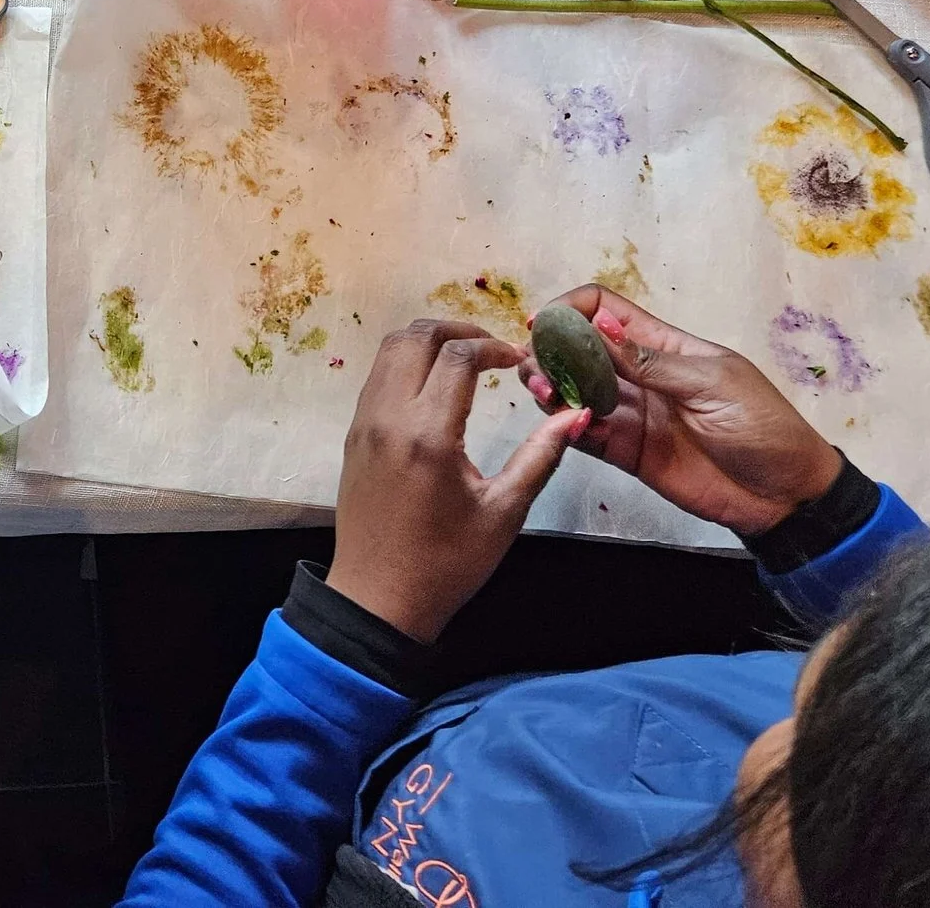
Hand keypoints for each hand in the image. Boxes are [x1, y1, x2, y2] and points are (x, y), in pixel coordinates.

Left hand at [327, 320, 588, 640]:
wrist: (378, 599)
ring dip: (428, 341)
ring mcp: (364, 423)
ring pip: (389, 350)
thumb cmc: (447, 563)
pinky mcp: (354, 434)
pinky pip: (377, 377)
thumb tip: (576, 415)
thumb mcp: (504, 512)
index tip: (517, 359)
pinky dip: (406, 363)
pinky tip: (436, 386)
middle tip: (491, 348)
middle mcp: (388, 417)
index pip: (458, 356)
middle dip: (457, 330)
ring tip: (466, 359)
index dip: (493, 346)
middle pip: (415, 336)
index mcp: (428, 434)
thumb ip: (540, 456)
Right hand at [517, 287, 843, 534]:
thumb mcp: (713, 385)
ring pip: (574, 391)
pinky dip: (566, 427)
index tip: (543, 323)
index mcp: (664, 347)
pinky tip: (566, 424)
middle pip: (579, 350)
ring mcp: (631, 414)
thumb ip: (651, 364)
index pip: (605, 311)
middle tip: (535, 367)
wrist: (787, 495)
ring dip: (551, 388)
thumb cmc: (764, 428)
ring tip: (543, 393)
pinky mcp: (627, 453)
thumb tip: (597, 328)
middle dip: (550, 351)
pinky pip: (585, 435)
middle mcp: (639, 376)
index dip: (572, 310)